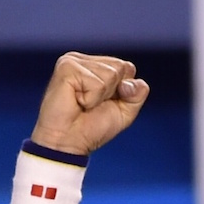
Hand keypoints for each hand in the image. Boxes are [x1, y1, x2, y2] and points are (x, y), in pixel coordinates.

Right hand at [29, 52, 149, 155]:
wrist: (68, 142)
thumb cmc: (91, 128)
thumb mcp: (124, 112)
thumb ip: (137, 94)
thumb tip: (133, 83)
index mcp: (97, 66)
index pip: (127, 67)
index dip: (124, 90)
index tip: (105, 103)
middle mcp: (85, 60)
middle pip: (121, 67)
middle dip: (113, 93)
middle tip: (91, 104)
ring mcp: (73, 61)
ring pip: (111, 74)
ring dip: (100, 97)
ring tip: (82, 103)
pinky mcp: (66, 67)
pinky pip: (97, 83)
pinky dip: (91, 99)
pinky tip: (76, 101)